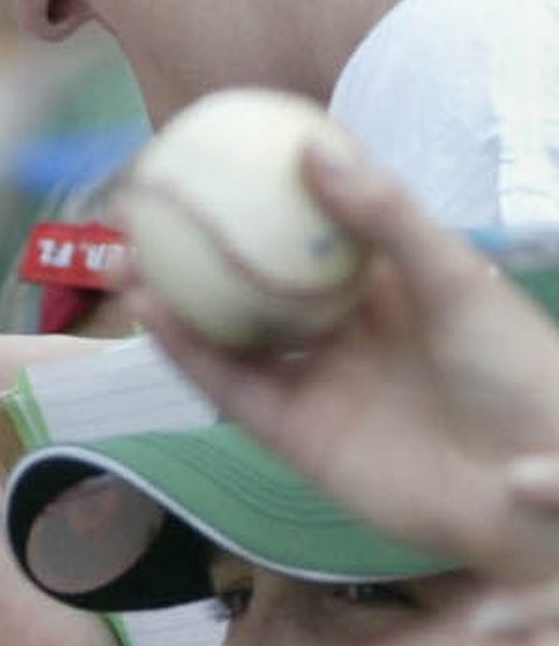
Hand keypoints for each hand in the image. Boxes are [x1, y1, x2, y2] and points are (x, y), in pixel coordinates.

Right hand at [125, 138, 558, 584]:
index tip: (212, 148)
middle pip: (255, 279)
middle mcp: (345, 331)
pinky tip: (153, 313)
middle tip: (147, 200)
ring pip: (229, 333)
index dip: (262, 190)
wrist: (531, 499)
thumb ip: (386, 217)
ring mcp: (317, 382)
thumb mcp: (458, 280)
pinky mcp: (294, 436)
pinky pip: (230, 387)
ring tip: (126, 255)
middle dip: (197, 243)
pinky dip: (188, 352)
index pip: (314, 227)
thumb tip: (314, 146)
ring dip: (174, 297)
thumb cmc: (520, 375)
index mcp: (390, 285)